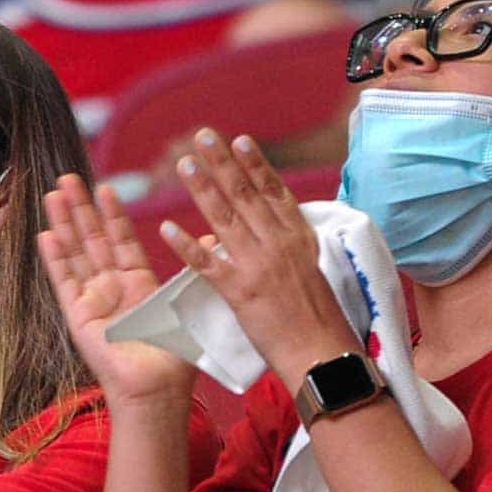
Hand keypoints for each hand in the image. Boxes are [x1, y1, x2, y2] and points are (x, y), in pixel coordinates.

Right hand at [38, 173, 194, 407]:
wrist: (156, 390)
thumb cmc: (175, 356)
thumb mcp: (189, 301)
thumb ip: (196, 266)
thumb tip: (213, 237)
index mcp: (137, 284)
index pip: (121, 240)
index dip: (112, 213)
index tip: (104, 187)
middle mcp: (111, 288)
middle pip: (92, 240)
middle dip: (81, 209)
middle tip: (68, 177)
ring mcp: (91, 301)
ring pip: (75, 253)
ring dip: (63, 224)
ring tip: (53, 194)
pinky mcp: (77, 317)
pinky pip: (64, 282)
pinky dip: (55, 258)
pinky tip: (46, 234)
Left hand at [167, 129, 358, 390]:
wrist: (324, 354)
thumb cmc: (321, 318)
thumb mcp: (312, 268)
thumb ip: (291, 244)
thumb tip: (275, 225)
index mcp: (298, 237)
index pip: (274, 192)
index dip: (255, 165)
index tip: (239, 140)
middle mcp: (279, 244)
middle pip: (246, 195)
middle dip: (222, 163)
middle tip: (202, 137)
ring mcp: (259, 265)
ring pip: (225, 219)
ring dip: (203, 188)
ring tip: (184, 165)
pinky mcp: (241, 292)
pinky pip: (207, 264)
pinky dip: (186, 246)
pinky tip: (167, 229)